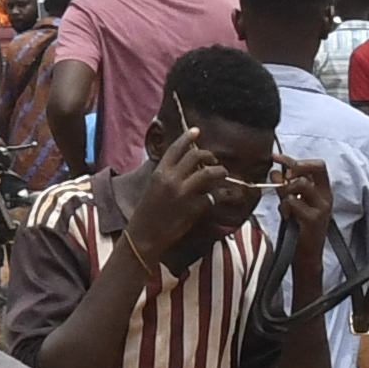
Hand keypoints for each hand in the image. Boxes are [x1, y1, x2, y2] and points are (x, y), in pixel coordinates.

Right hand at [120, 150, 262, 266]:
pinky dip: (221, 195)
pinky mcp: (193, 208)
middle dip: (208, 155)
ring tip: (224, 173)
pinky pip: (214, 196)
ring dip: (220, 171)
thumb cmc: (146, 213)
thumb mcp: (152, 187)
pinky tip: (224, 196)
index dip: (187, 137)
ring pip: (209, 173)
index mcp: (160, 172)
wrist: (144, 236)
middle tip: (214, 159)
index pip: (175, 148)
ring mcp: (183, 193)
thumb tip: (182, 166)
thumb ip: (166, 175)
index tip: (197, 131)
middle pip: (195, 156)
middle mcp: (172, 179)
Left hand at [272, 155, 335, 284]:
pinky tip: (286, 217)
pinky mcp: (314, 219)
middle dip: (296, 166)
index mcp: (323, 190)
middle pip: (316, 167)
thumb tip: (275, 171)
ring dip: (287, 190)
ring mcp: (322, 207)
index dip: (294, 159)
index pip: (315, 165)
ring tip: (284, 204)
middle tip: (283, 176)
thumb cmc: (299, 228)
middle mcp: (326, 196)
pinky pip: (294, 202)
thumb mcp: (293, 204)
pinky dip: (285, 206)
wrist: (306, 255)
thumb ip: (286, 187)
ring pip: (302, 184)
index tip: (276, 157)